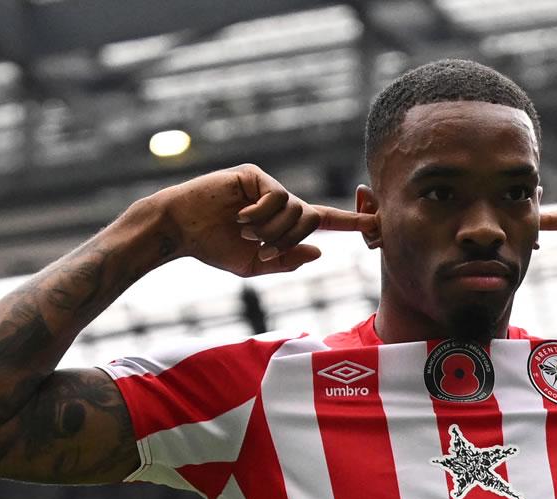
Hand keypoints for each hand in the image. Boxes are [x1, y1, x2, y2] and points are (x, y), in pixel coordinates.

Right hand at [152, 164, 376, 276]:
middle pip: (310, 218)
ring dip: (273, 230)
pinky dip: (261, 215)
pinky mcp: (253, 175)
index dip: (350, 222)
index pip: (323, 220)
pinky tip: (240, 218)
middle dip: (291, 240)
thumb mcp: (255, 266)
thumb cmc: (213, 248)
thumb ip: (287, 260)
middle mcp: (278, 201)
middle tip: (265, 250)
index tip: (376, 223)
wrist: (180, 230)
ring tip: (246, 233)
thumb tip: (319, 250)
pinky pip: (277, 197)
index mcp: (281, 222)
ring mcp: (267, 186)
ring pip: (295, 209)